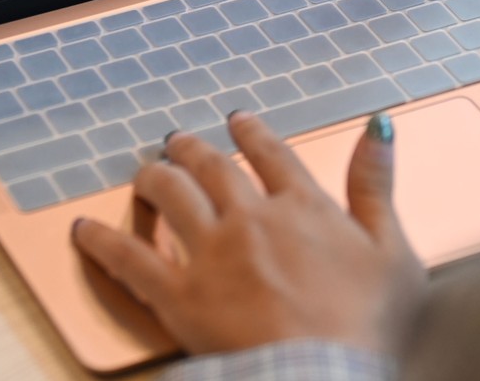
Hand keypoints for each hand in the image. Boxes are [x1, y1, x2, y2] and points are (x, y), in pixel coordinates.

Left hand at [73, 111, 424, 356]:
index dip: (251, 134)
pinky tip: (85, 230)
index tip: (237, 123)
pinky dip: (103, 241)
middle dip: (193, 150)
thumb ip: (377, 185)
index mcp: (303, 208)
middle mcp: (250, 218)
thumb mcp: (394, 251)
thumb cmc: (368, 326)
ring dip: (154, 177)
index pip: (271, 155)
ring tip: (146, 173)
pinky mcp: (178, 294)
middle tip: (179, 141)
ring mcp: (210, 253)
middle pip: (213, 168)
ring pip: (171, 195)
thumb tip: (380, 126)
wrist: (326, 376)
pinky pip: (130, 258)